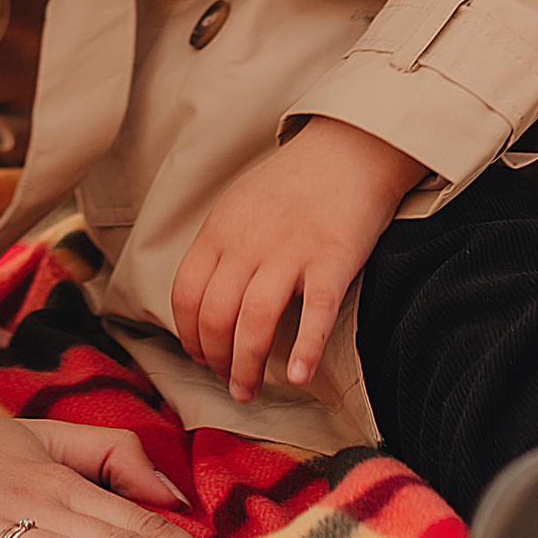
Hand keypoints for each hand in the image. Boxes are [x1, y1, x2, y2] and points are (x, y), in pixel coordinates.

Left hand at [169, 118, 421, 402]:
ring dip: (247, 366)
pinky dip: (305, 349)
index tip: (198, 357)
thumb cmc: (294, 182)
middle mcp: (248, 242)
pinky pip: (315, 312)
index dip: (187, 335)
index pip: (186, 295)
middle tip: (228, 380)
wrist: (350, 148)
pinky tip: (299, 376)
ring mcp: (291, 251)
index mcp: (220, 230)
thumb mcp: (240, 204)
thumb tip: (204, 299)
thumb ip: (221, 246)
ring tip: (249, 390)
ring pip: (255, 322)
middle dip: (215, 360)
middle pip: (216, 316)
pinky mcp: (333, 259)